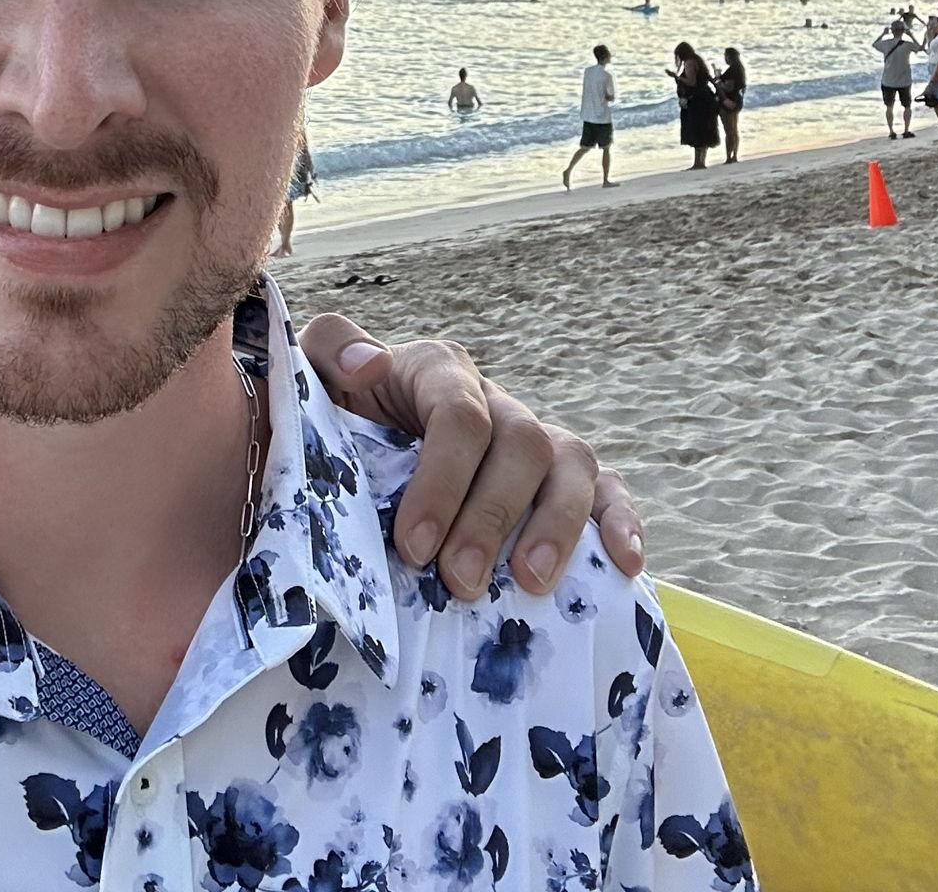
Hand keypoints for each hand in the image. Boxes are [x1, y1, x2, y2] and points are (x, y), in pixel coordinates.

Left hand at [297, 314, 645, 598]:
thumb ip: (330, 352)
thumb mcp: (315, 380)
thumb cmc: (336, 425)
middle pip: (521, 442)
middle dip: (493, 517)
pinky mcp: (563, 478)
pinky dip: (621, 520)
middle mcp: (494, 399)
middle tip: (461, 583)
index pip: (459, 413)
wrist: (355, 448)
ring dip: (557, 524)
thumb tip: (370, 367)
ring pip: (571, 460)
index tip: (413, 547)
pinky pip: (608, 487)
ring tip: (530, 584)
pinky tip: (622, 564)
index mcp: (436, 372)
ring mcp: (533, 436)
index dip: (442, 480)